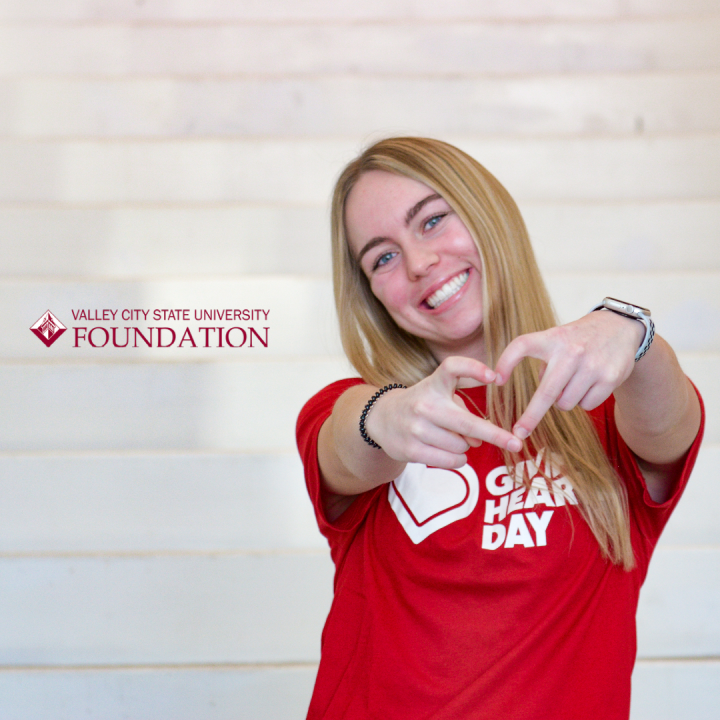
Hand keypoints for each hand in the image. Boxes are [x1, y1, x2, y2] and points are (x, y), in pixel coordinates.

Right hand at [365, 356, 522, 468]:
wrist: (382, 419)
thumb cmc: (422, 404)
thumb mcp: (438, 393)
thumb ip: (462, 408)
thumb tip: (480, 440)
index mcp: (433, 384)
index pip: (452, 368)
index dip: (474, 369)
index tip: (495, 376)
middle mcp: (424, 404)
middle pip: (467, 423)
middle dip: (495, 435)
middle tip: (516, 444)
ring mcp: (416, 428)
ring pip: (461, 446)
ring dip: (466, 446)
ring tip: (452, 438)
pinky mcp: (411, 450)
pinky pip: (451, 460)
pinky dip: (458, 459)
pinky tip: (449, 451)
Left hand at [494, 310, 643, 440]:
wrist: (619, 328)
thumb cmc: (577, 340)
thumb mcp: (556, 340)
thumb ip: (543, 362)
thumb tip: (538, 399)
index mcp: (552, 338)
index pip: (522, 345)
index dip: (506, 362)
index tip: (497, 381)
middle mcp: (571, 351)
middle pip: (546, 393)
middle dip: (530, 417)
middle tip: (519, 432)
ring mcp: (592, 365)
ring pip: (565, 403)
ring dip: (563, 402)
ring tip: (572, 384)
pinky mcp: (609, 378)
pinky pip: (586, 405)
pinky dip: (584, 401)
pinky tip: (590, 384)